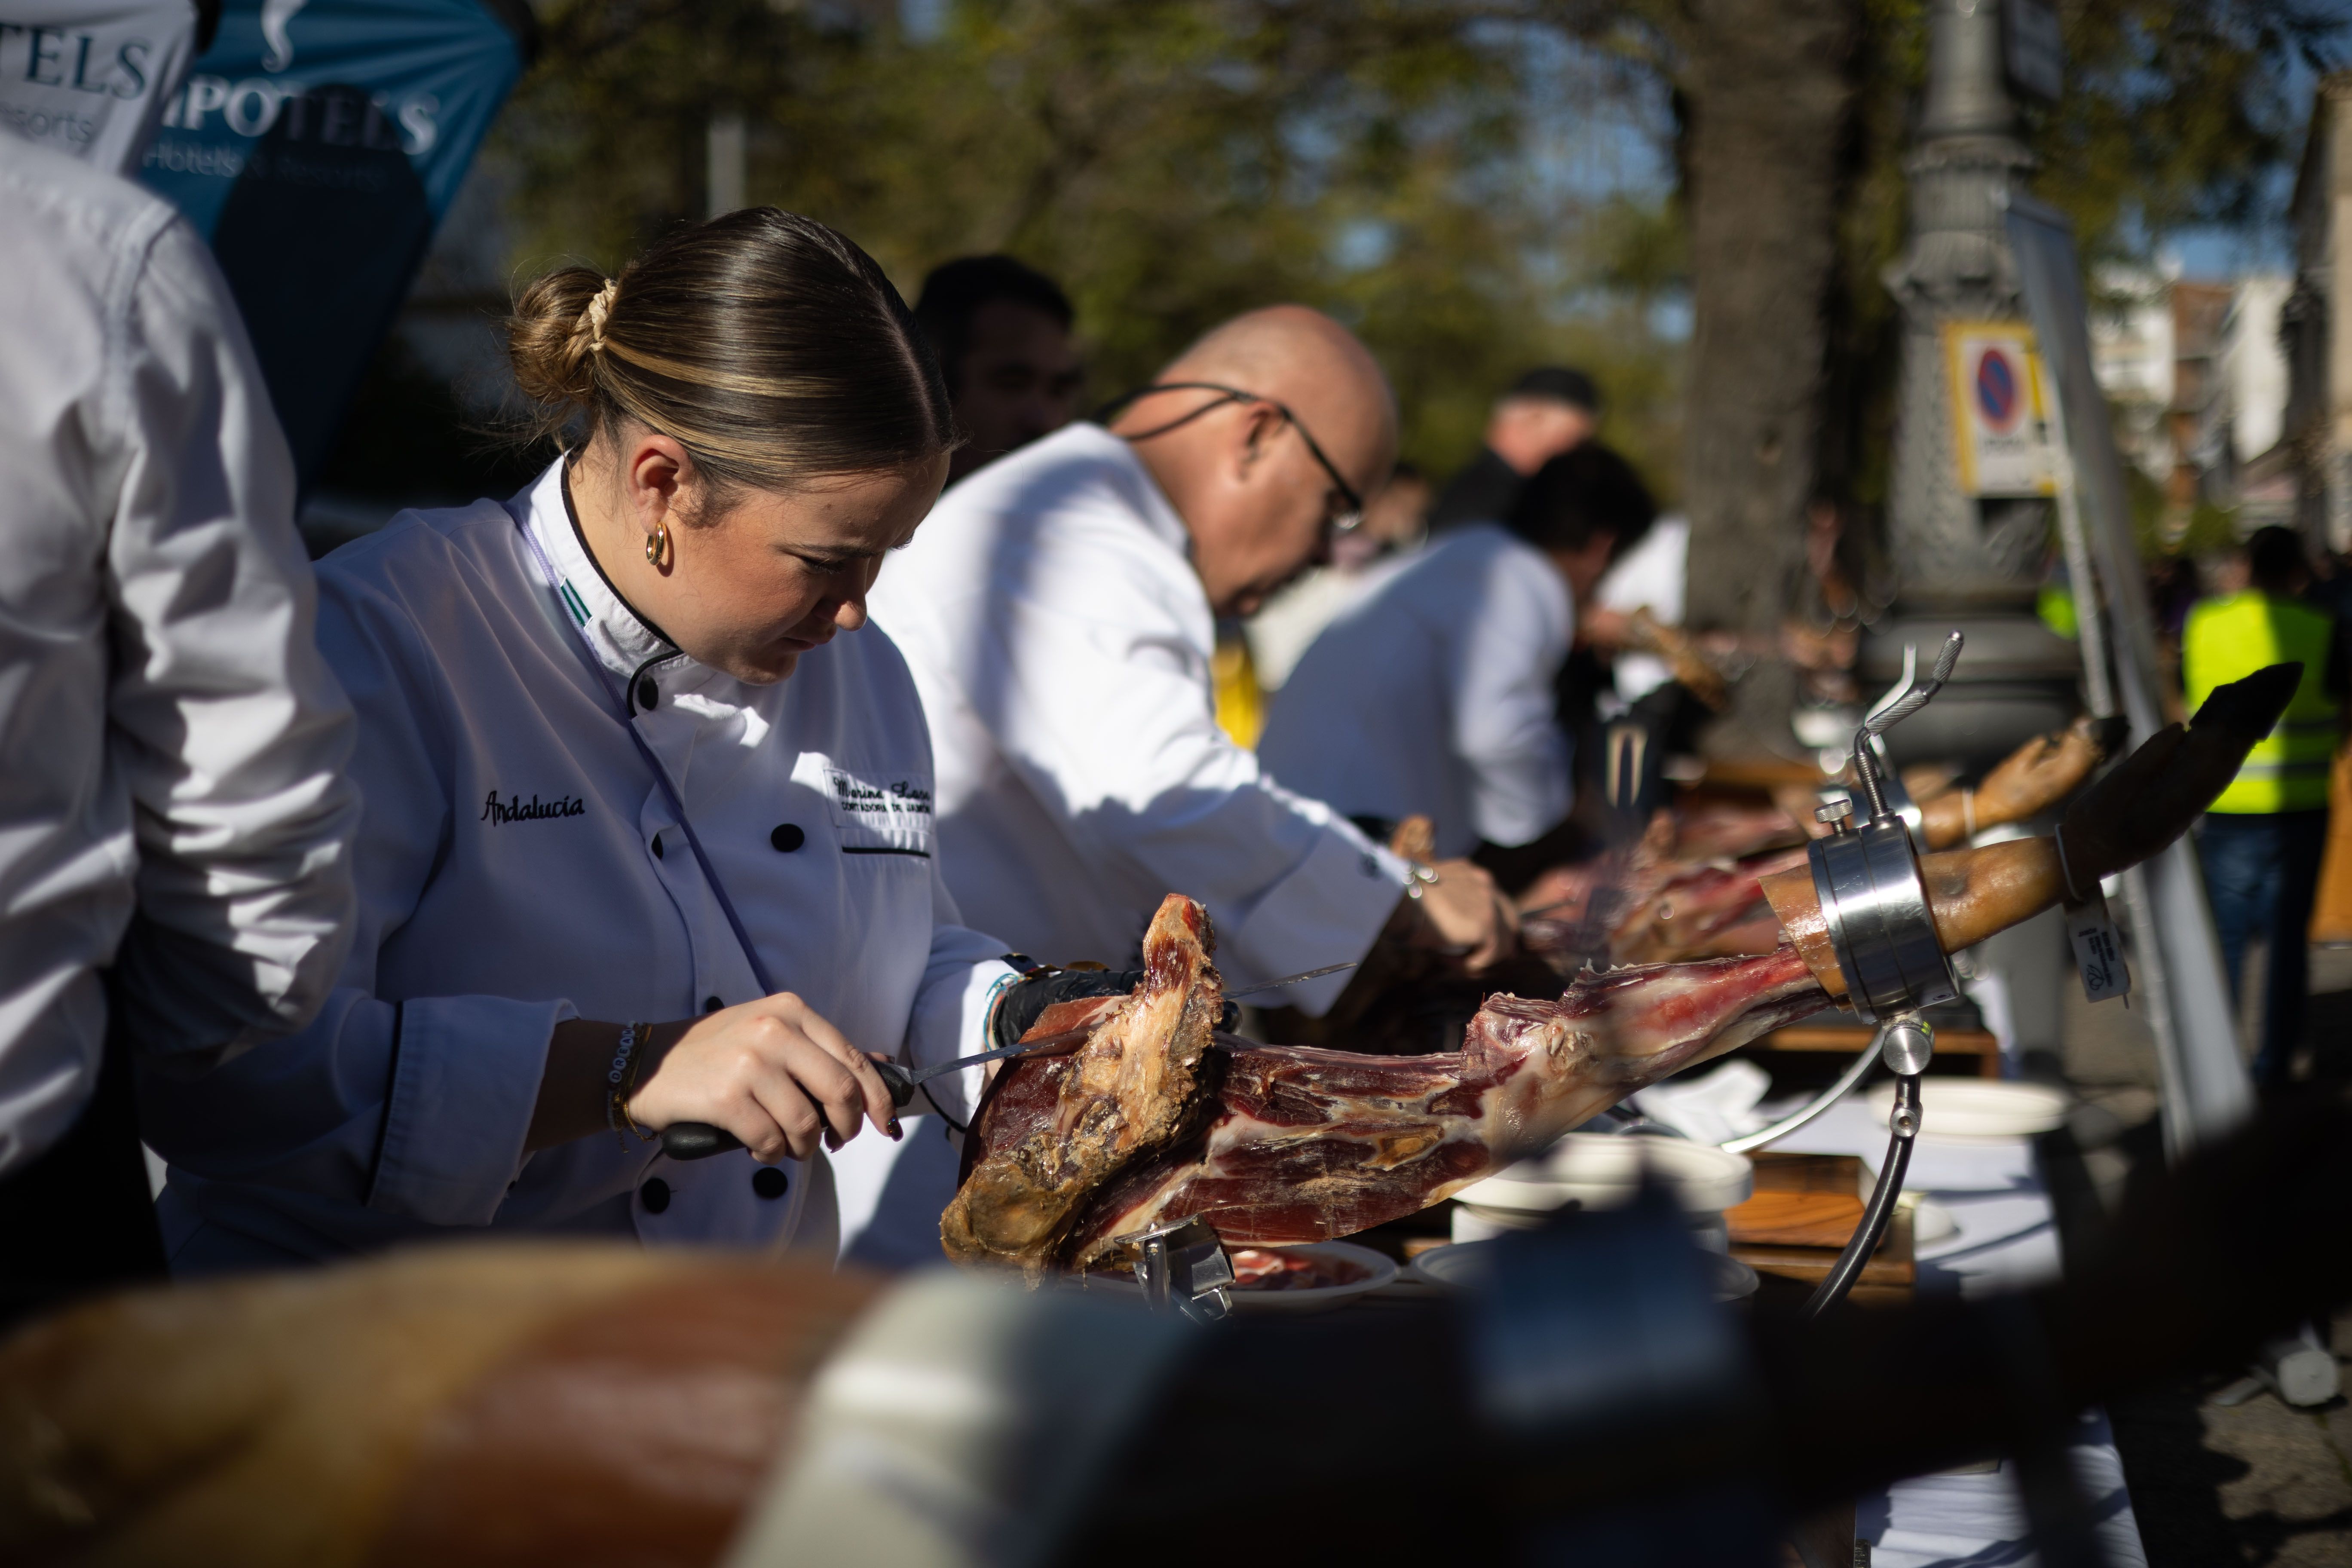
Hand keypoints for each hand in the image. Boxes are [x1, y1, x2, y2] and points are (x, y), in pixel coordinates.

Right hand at [628, 994, 898, 1161]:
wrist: (645, 1063)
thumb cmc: (714, 1053)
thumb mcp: (769, 1033)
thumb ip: (820, 1050)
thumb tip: (883, 1067)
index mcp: (791, 1011)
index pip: (854, 1058)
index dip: (879, 1097)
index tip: (887, 1123)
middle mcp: (774, 1031)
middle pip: (840, 1091)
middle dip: (846, 1127)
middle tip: (835, 1142)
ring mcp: (749, 1063)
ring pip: (806, 1123)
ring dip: (803, 1147)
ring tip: (787, 1146)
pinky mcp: (726, 1098)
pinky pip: (771, 1140)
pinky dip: (771, 1154)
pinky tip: (759, 1148)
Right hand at [1399, 858, 1517, 969]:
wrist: (1395, 896)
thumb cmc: (1398, 896)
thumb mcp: (1428, 893)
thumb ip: (1446, 902)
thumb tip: (1445, 926)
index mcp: (1471, 873)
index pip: (1494, 903)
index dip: (1486, 926)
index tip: (1465, 941)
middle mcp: (1486, 883)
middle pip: (1509, 922)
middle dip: (1495, 943)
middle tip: (1470, 958)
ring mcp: (1490, 903)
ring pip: (1503, 943)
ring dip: (1479, 956)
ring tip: (1451, 959)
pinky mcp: (1487, 924)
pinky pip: (1491, 955)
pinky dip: (1471, 964)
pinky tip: (1446, 958)